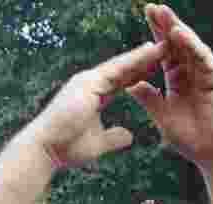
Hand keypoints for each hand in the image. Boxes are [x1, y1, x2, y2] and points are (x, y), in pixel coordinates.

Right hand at [28, 39, 167, 168]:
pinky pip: (115, 69)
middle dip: (144, 59)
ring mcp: (87, 80)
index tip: (157, 67)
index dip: (140, 73)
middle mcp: (90, 82)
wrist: (47, 148)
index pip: (122, 81)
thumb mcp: (99, 143)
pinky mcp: (87, 83)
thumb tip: (130, 136)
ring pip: (122, 64)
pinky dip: (133, 60)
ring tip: (163, 45)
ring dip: (143, 54)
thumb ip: (114, 137)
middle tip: (166, 48)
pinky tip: (149, 52)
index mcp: (93, 94)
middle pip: (123, 68)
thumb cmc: (68, 148)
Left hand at [127, 5, 212, 169]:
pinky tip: (178, 34)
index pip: (164, 53)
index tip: (142, 20)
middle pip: (176, 44)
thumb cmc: (191, 140)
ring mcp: (205, 76)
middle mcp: (192, 74)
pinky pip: (202, 58)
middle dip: (164, 25)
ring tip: (163, 13)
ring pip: (189, 47)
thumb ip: (150, 99)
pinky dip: (190, 45)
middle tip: (150, 7)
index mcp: (177, 81)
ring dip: (176, 29)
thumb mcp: (164, 117)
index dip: (154, 36)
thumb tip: (130, 85)